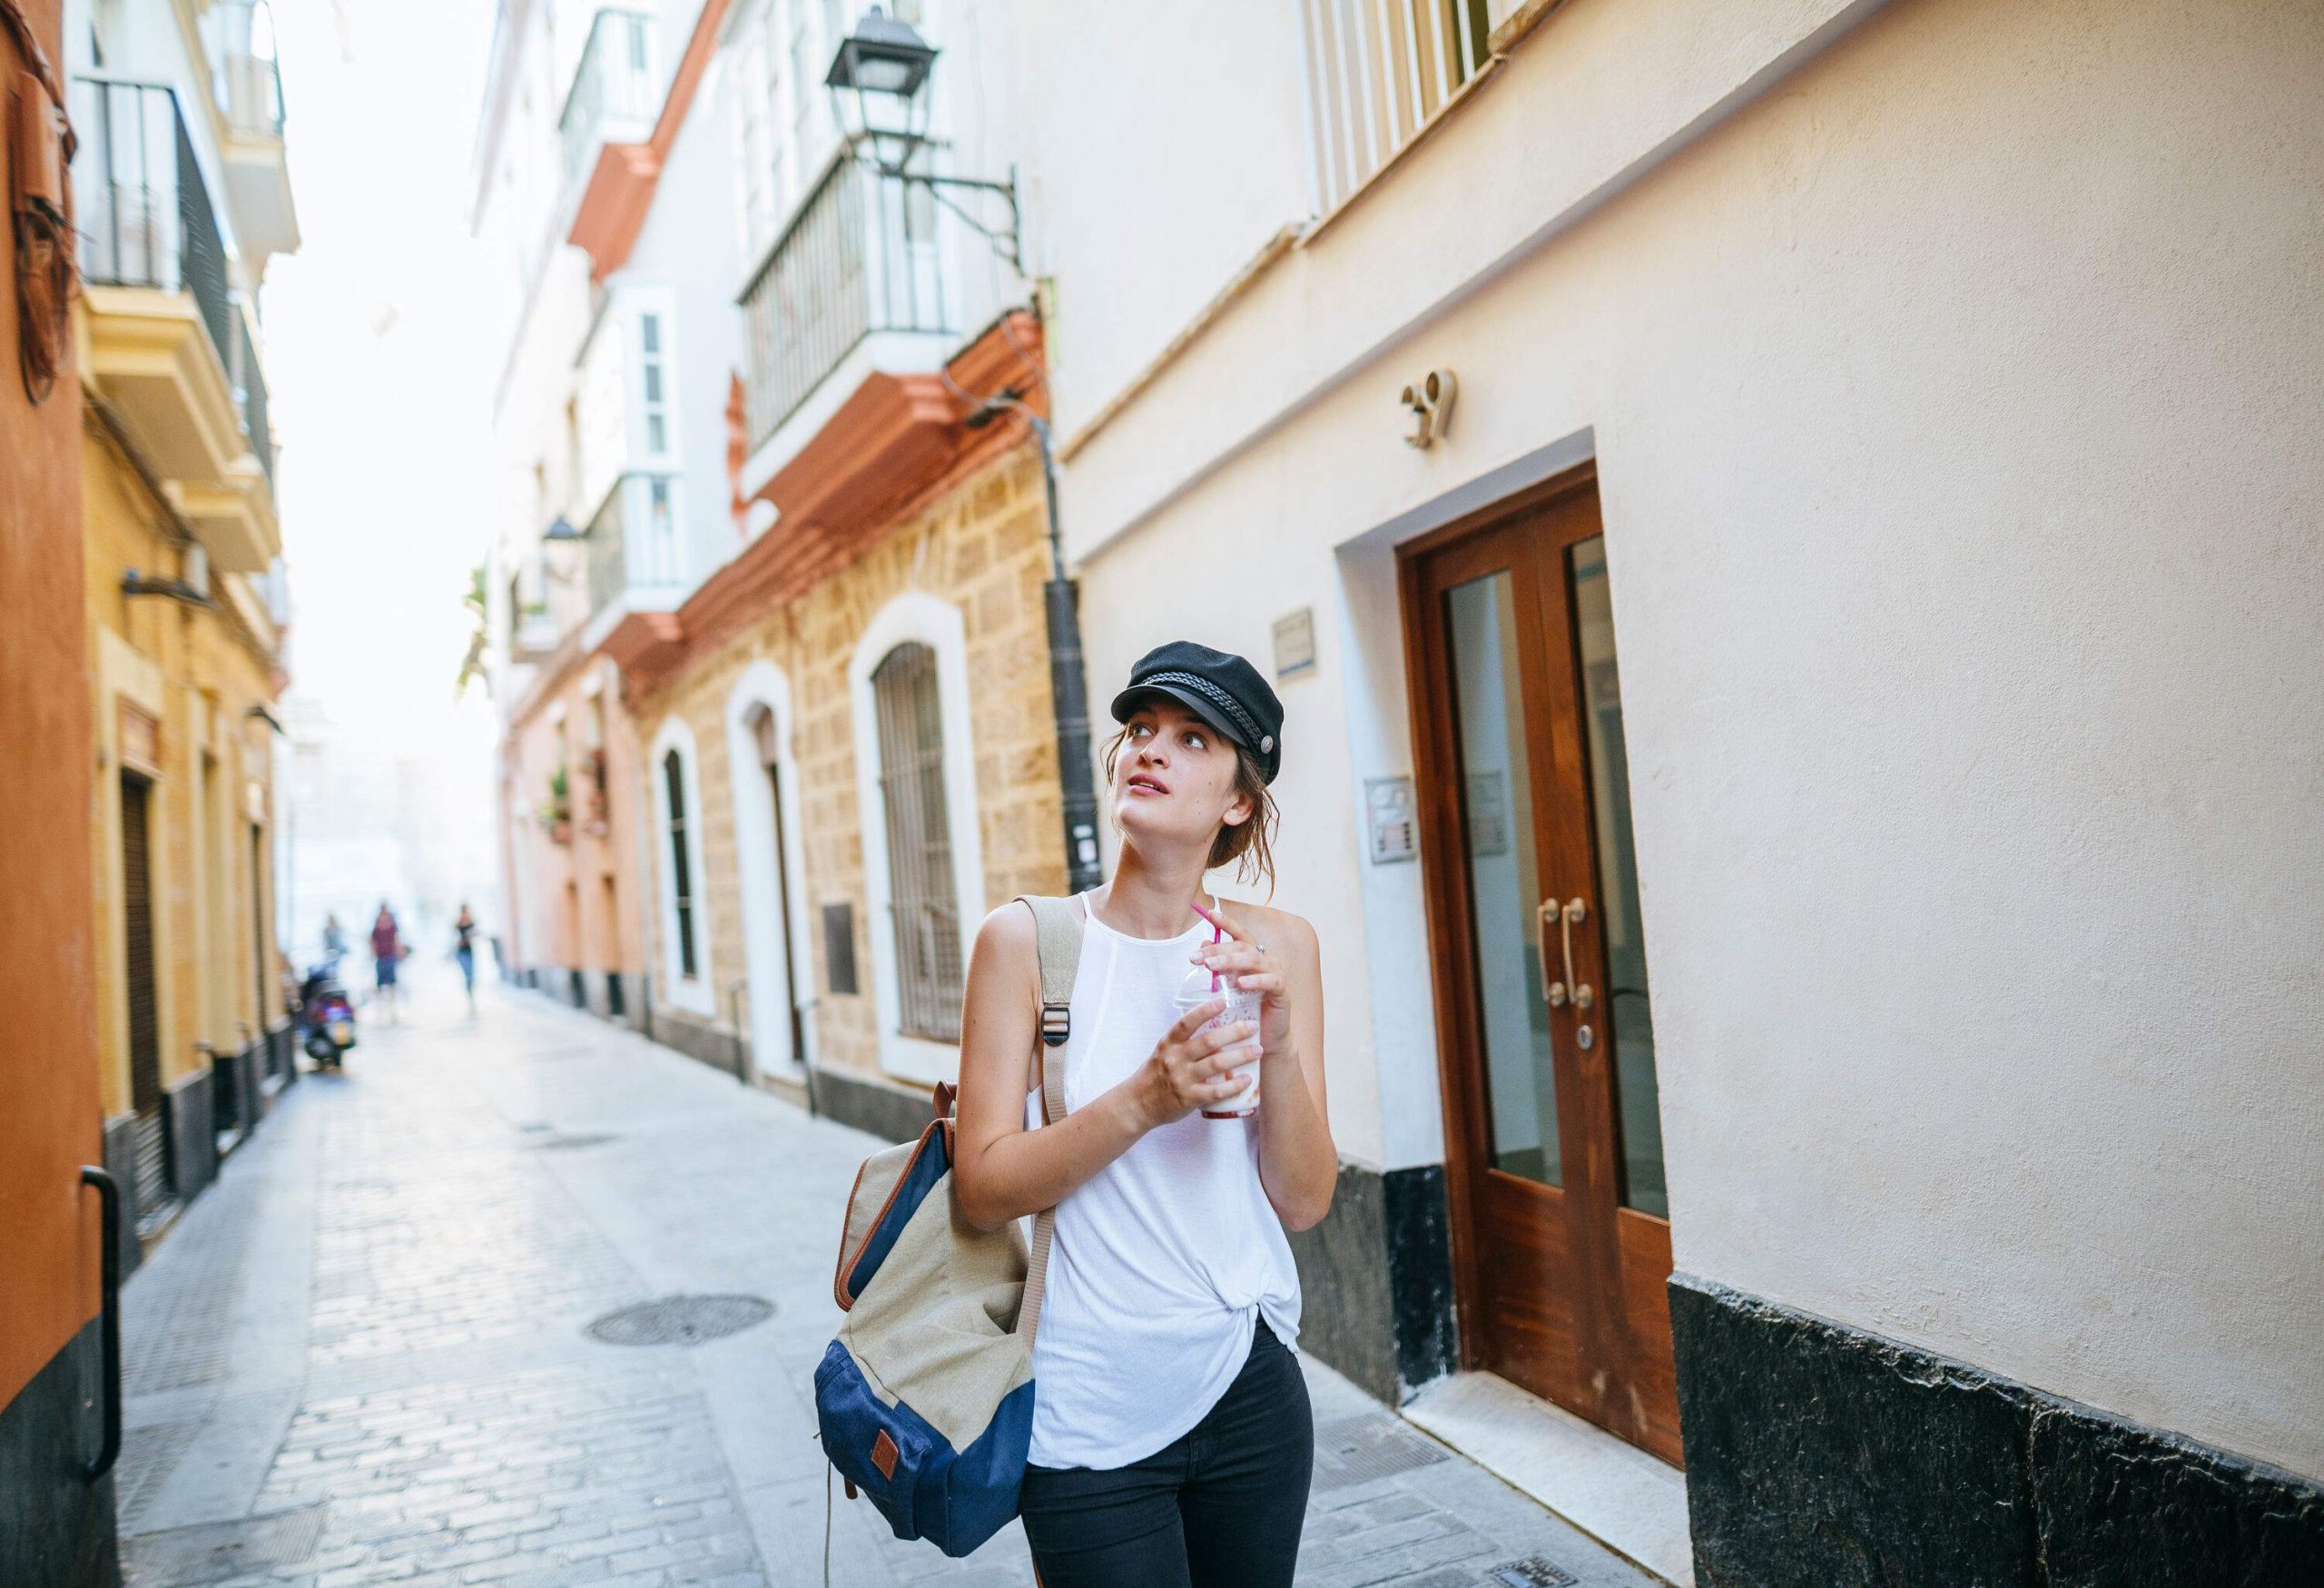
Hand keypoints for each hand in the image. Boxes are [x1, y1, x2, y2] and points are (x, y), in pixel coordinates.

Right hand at [1135, 1000, 1260, 1127]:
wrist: (1138, 1104)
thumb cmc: (1155, 1075)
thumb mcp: (1164, 1052)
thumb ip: (1185, 1041)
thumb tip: (1214, 1028)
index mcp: (1169, 1044)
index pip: (1186, 1023)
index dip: (1205, 1010)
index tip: (1223, 1000)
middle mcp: (1175, 1059)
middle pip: (1208, 1041)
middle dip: (1234, 1032)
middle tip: (1253, 1026)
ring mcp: (1182, 1079)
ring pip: (1216, 1064)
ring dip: (1240, 1056)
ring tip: (1258, 1050)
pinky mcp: (1189, 1098)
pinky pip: (1216, 1091)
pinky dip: (1233, 1085)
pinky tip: (1247, 1079)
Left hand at [1190, 916, 1292, 1055]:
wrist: (1265, 1038)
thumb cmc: (1247, 1011)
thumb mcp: (1229, 986)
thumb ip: (1220, 966)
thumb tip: (1203, 943)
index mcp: (1253, 956)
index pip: (1239, 934)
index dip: (1226, 922)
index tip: (1208, 913)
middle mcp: (1266, 960)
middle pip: (1242, 946)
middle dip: (1217, 949)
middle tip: (1195, 958)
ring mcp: (1275, 974)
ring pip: (1253, 960)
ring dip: (1231, 961)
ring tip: (1212, 966)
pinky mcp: (1282, 991)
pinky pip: (1270, 981)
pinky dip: (1255, 980)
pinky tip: (1241, 983)